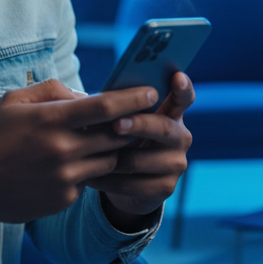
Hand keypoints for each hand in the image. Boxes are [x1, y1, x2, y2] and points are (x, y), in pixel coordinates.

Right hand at [0, 79, 157, 230]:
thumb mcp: (15, 101)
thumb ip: (53, 90)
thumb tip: (86, 96)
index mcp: (51, 120)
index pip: (105, 106)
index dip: (133, 98)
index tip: (151, 93)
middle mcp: (63, 149)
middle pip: (115, 135)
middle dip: (132, 126)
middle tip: (144, 117)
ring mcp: (66, 177)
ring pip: (109, 161)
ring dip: (113, 150)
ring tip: (111, 140)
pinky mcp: (65, 198)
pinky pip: (91, 181)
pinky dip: (90, 170)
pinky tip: (76, 165)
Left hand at [86, 72, 193, 229]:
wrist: (125, 182)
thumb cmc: (119, 139)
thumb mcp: (119, 119)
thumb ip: (111, 105)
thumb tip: (78, 96)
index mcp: (171, 112)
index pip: (184, 96)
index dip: (183, 87)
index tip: (177, 76)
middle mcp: (180, 136)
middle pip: (162, 127)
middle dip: (138, 124)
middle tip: (116, 124)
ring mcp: (176, 163)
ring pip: (142, 159)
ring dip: (113, 157)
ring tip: (87, 154)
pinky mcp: (167, 187)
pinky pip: (134, 184)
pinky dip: (108, 180)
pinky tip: (89, 177)